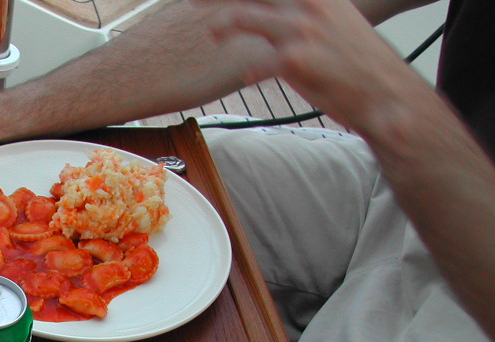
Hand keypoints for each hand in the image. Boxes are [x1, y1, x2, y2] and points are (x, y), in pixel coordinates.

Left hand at [191, 0, 417, 132]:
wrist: (385, 94)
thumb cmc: (361, 63)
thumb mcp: (340, 23)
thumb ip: (309, 14)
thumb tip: (276, 18)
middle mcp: (310, 3)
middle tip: (195, 0)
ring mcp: (300, 29)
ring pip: (243, 17)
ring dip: (223, 24)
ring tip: (213, 32)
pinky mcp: (294, 60)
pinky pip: (255, 63)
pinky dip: (250, 70)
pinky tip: (249, 78)